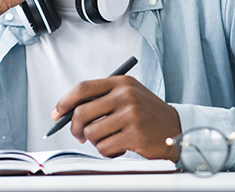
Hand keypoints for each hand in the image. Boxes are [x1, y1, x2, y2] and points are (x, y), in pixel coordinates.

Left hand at [53, 76, 180, 160]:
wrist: (176, 129)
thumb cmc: (147, 115)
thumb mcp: (128, 97)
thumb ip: (102, 99)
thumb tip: (68, 113)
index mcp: (121, 83)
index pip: (83, 88)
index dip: (65, 101)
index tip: (58, 113)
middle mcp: (125, 95)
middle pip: (82, 112)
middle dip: (75, 128)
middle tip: (79, 135)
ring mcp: (130, 114)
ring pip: (91, 133)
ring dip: (96, 142)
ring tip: (110, 140)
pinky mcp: (134, 134)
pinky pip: (105, 147)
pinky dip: (108, 152)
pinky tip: (120, 147)